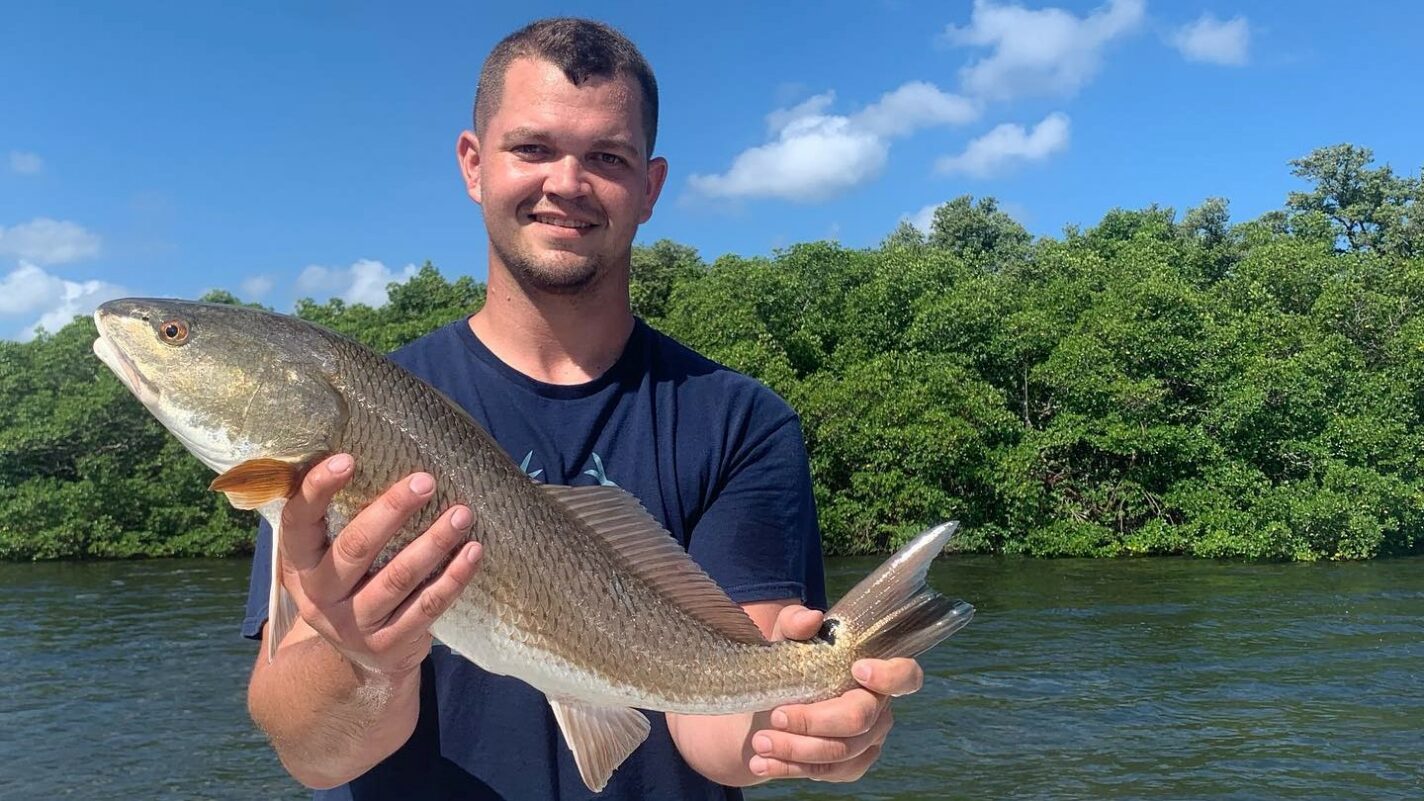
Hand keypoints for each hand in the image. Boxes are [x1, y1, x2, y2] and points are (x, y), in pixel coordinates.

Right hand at [277, 453, 481, 679]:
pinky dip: (454, 578)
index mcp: (299, 564)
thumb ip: (336, 517)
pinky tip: (474, 552)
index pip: (298, 522)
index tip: (348, 459)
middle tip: (426, 481)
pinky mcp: (391, 644)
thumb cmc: (350, 585)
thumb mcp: (327, 558)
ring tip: (462, 513)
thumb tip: (368, 446)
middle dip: (392, 510)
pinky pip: (428, 606)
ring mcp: (355, 624)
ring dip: (434, 542)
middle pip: (356, 548)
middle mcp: (320, 596)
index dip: (318, 490)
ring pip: (398, 577)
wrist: (358, 663)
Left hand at [748, 606, 923, 780]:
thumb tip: (810, 619)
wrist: (768, 709)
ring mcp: (868, 742)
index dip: (890, 675)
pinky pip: (825, 773)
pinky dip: (789, 768)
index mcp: (874, 672)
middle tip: (777, 715)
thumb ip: (795, 623)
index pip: (906, 675)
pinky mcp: (850, 767)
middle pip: (859, 718)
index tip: (858, 669)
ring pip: (840, 751)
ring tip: (760, 742)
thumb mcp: (784, 640)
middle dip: (814, 721)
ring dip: (795, 749)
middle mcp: (878, 708)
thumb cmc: (788, 669)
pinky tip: (762, 762)